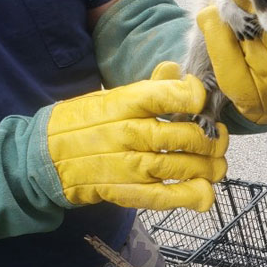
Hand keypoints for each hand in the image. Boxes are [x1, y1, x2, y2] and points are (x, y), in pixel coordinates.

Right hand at [46, 62, 227, 211]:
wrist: (46, 158)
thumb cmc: (87, 124)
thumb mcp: (112, 97)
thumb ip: (150, 87)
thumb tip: (176, 69)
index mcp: (122, 104)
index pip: (161, 96)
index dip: (190, 96)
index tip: (201, 98)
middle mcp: (125, 133)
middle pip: (179, 136)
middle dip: (210, 139)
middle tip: (220, 139)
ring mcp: (125, 166)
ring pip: (177, 167)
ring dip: (208, 168)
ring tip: (218, 165)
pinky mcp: (125, 193)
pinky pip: (163, 197)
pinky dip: (189, 197)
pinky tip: (205, 193)